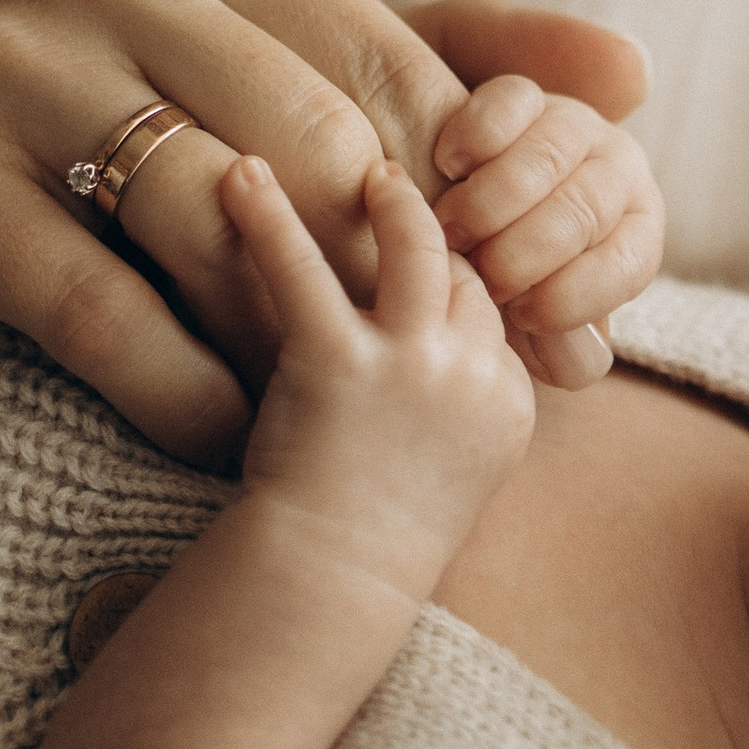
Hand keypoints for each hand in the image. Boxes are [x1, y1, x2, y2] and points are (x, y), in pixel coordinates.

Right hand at [0, 0, 655, 460]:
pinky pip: (100, 308)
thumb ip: (442, 61)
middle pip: (308, 141)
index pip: (385, 63)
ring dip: (289, 342)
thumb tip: (633, 72)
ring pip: (212, 220)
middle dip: (398, 280)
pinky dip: (186, 391)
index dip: (476, 202)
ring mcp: (3, 57)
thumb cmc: (113, 138)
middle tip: (462, 390)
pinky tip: (230, 439)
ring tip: (330, 418)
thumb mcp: (269, 75)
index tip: (549, 314)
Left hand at [230, 155, 535, 602]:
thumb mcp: (456, 468)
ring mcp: (410, 364)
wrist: (330, 578)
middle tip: (402, 192)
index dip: (460, 285)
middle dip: (434, 234)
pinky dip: (268, 216)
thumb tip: (449, 352)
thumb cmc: (378, 534)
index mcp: (507, 402)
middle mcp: (471, 374)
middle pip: (464, 271)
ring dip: (391, 199)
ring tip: (368, 171)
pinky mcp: (337, 360)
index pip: (493, 310)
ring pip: (414, 246)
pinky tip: (242, 176)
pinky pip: (302, 268)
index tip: (436, 264)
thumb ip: (464, 403)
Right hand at [429, 78, 664, 374]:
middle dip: (524, 252)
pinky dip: (477, 136)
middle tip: (478, 276)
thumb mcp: (533, 317)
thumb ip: (558, 343)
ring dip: (492, 201)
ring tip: (449, 232)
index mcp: (636, 236)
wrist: (454, 213)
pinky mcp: (527, 94)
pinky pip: (511, 103)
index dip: (574, 297)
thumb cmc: (506, 282)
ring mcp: (575, 125)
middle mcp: (620, 174)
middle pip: (583, 211)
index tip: (522, 315)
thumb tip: (579, 361)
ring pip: (548, 157)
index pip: (626, 266)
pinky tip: (449, 165)